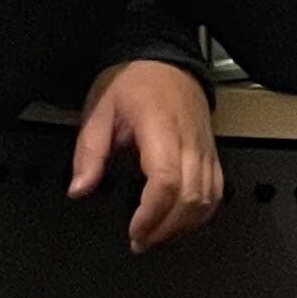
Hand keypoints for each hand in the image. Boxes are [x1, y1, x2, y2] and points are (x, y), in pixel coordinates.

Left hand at [68, 59, 223, 254]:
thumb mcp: (99, 109)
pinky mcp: (211, 151)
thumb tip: (80, 188)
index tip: (134, 231)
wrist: (163, 56)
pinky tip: (180, 221)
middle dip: (166, 228)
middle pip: (191, 197)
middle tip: (140, 241)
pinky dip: (201, 212)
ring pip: (208, 198)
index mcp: (160, 127)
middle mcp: (189, 140)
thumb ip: (89, 152)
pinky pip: (216, 190)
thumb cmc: (134, 79)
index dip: (152, 214)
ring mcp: (205, 147)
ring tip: (156, 235)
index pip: (166, 181)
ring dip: (183, 225)